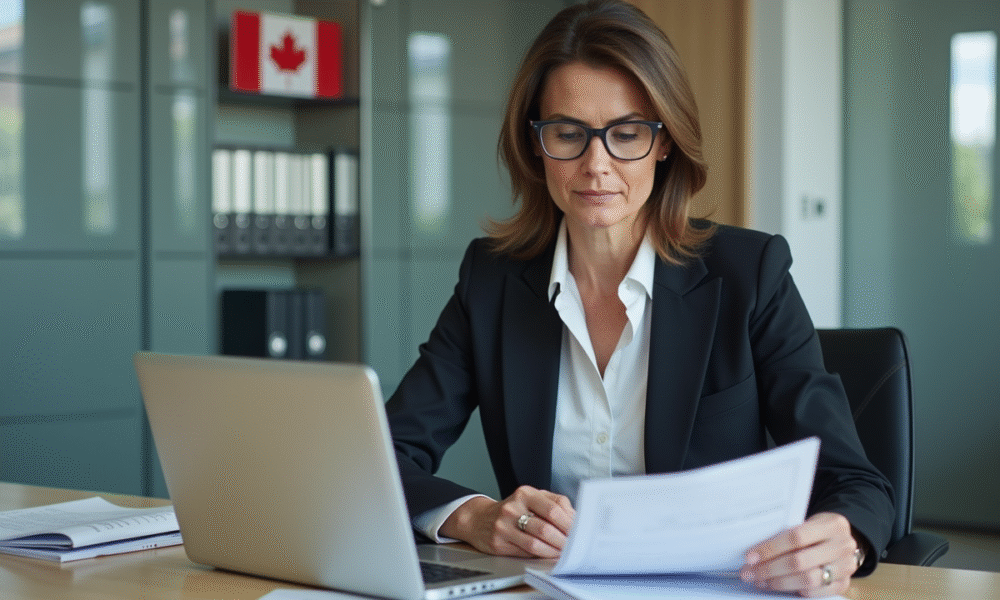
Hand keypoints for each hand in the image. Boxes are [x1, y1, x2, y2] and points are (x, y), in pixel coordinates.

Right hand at [439, 485, 574, 557]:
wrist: (479, 519)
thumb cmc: (512, 510)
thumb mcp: (531, 499)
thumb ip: (553, 504)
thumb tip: (576, 520)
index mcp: (525, 493)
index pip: (554, 507)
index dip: (570, 522)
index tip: (581, 531)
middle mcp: (513, 507)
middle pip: (546, 527)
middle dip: (564, 539)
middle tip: (575, 546)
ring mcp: (504, 525)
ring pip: (536, 542)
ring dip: (555, 550)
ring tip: (565, 552)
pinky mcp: (498, 542)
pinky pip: (526, 552)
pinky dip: (542, 555)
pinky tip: (550, 554)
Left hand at [739, 512, 860, 596]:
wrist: (843, 539)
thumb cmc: (817, 529)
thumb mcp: (808, 522)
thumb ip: (787, 533)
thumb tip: (755, 552)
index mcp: (832, 525)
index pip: (796, 537)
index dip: (770, 548)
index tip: (750, 556)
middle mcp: (843, 546)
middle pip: (799, 561)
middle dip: (769, 569)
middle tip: (749, 573)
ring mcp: (846, 567)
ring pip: (807, 580)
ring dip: (779, 582)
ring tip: (761, 581)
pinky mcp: (844, 584)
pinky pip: (816, 592)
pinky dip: (795, 590)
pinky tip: (779, 586)